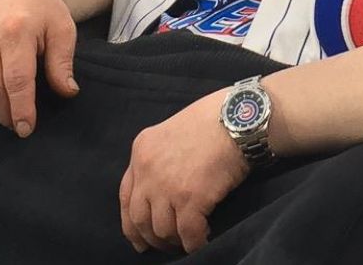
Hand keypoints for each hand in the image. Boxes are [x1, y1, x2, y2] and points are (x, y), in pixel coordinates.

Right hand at [0, 0, 79, 136]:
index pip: (16, 80)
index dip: (21, 108)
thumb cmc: (45, 8)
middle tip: (22, 128)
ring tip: (13, 117)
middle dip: (6, 114)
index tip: (28, 128)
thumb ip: (62, 62)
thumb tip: (67, 92)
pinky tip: (0, 102)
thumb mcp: (63, 29)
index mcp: (16, 31)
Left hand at [120, 92, 249, 253]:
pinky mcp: (191, 198)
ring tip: (188, 240)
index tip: (140, 237)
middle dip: (151, 237)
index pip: (125, 196)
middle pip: (139, 218)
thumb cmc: (213, 119)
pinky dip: (195, 243)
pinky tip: (204, 239)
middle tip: (166, 245)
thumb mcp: (172, 131)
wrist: (237, 117)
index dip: (132, 222)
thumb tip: (163, 190)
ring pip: (162, 230)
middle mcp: (147, 169)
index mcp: (141, 151)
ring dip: (175, 241)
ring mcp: (167, 185)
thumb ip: (161, 158)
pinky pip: (188, 233)